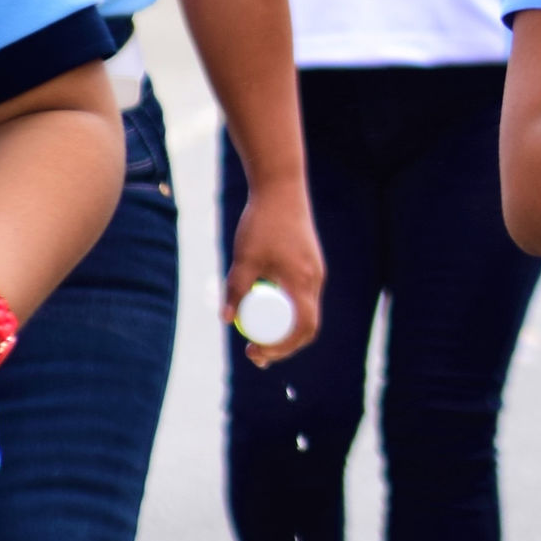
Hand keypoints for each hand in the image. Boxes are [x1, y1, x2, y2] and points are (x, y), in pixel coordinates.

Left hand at [221, 185, 328, 365]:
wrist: (280, 187)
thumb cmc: (262, 222)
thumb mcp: (244, 258)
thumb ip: (236, 289)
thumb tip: (226, 320)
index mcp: (303, 281)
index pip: (303, 328)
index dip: (282, 347)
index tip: (257, 352)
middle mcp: (314, 279)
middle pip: (305, 325)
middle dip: (282, 344)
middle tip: (254, 352)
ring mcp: (314, 271)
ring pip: (303, 310)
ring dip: (282, 327)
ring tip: (255, 334)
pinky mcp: (308, 262)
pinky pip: (301, 295)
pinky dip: (285, 309)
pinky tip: (264, 306)